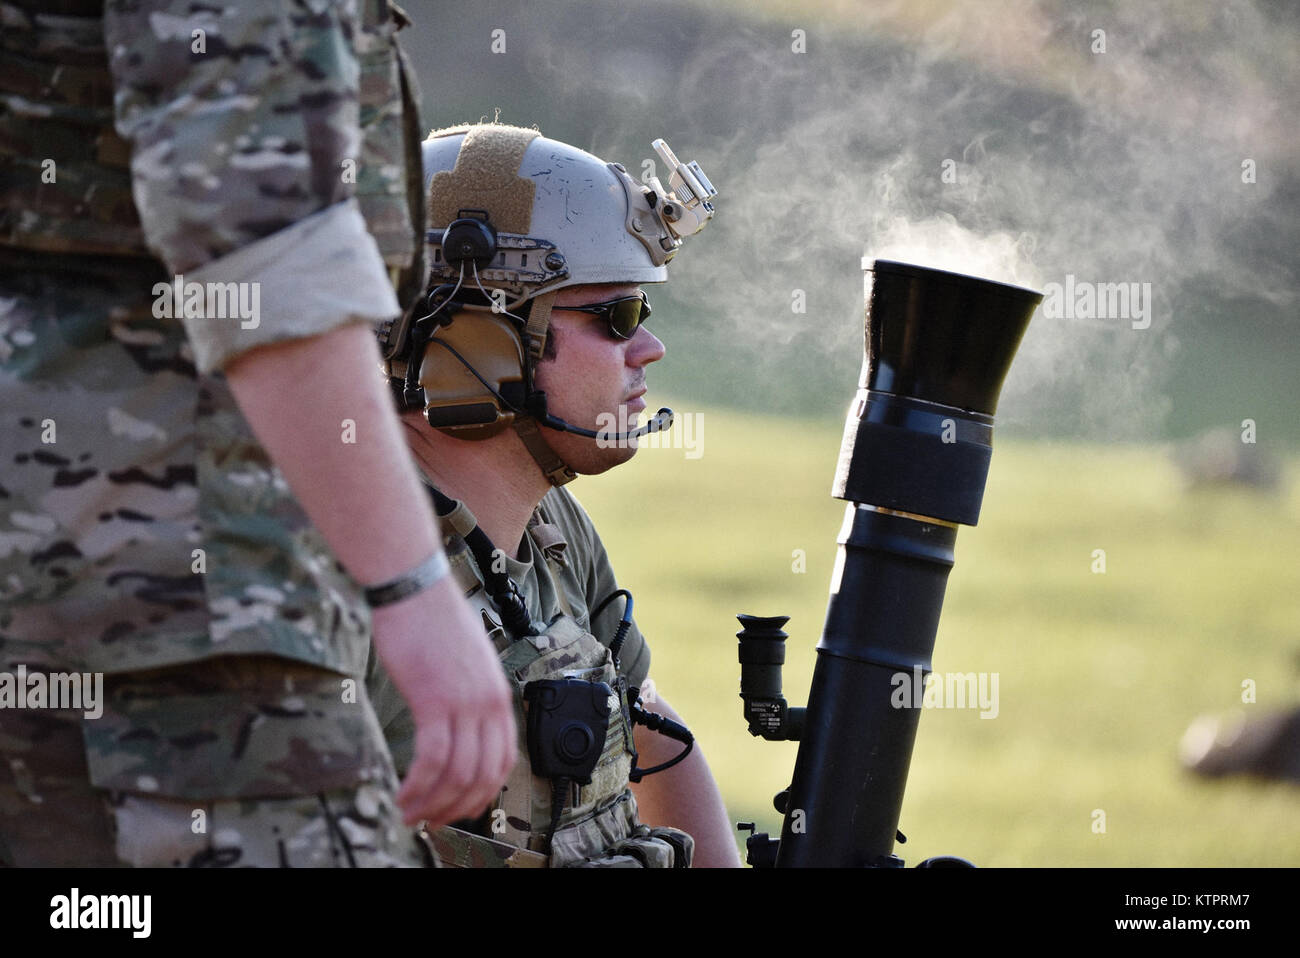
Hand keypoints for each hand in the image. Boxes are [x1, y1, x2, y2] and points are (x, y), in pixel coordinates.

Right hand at [370, 573, 515, 826]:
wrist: (415, 587)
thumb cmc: (432, 619)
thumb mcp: (466, 663)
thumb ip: (468, 696)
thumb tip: (456, 728)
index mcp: (498, 694)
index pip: (504, 759)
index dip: (483, 792)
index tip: (460, 807)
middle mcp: (489, 703)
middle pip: (484, 774)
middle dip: (458, 807)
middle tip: (432, 821)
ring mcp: (465, 703)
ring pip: (458, 774)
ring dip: (433, 803)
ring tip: (410, 814)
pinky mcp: (435, 701)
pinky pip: (433, 759)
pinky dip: (419, 785)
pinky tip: (404, 794)